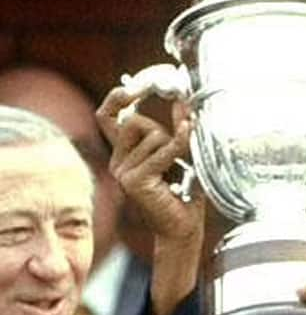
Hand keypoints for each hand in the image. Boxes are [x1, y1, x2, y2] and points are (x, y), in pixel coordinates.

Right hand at [96, 87, 204, 314]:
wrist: (185, 228)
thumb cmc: (185, 193)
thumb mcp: (181, 154)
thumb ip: (176, 129)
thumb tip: (182, 101)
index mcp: (124, 154)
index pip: (108, 117)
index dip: (117, 98)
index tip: (134, 85)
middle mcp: (118, 162)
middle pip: (136, 122)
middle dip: (163, 130)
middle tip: (179, 155)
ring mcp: (123, 172)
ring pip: (152, 135)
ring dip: (174, 147)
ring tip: (180, 173)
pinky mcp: (134, 181)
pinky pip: (161, 150)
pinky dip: (179, 144)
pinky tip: (189, 136)